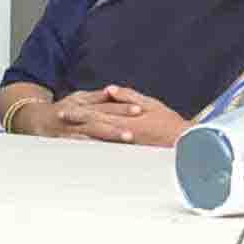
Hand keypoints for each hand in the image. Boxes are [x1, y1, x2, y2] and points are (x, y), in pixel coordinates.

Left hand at [64, 84, 188, 146]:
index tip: (64, 110)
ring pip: (96, 141)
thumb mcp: (151, 104)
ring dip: (79, 137)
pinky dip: (92, 149)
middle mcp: (121, 134)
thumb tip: (110, 90)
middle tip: (58, 121)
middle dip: (74, 124)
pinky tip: (81, 149)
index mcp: (125, 120)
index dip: (79, 112)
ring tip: (62, 135)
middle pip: (92, 128)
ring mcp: (123, 146)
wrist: (185, 145)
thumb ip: (129, 97)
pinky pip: (105, 152)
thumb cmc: (170, 123)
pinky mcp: (127, 154)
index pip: (97, 114)